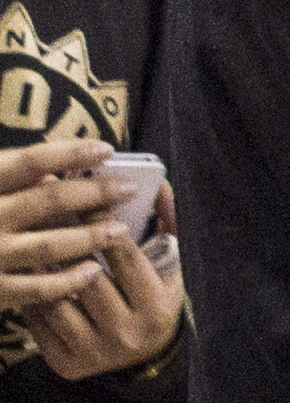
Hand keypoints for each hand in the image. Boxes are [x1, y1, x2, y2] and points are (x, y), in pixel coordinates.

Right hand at [0, 139, 131, 315]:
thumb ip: (2, 176)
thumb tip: (51, 170)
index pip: (31, 161)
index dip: (72, 152)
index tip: (106, 148)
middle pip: (50, 200)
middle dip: (95, 192)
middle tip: (127, 188)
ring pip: (51, 246)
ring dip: (91, 237)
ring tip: (120, 230)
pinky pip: (38, 290)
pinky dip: (69, 281)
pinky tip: (92, 271)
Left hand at [28, 181, 179, 381]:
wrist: (147, 353)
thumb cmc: (157, 298)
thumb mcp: (172, 265)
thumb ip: (168, 225)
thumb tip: (160, 186)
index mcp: (155, 307)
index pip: (126, 259)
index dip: (107, 228)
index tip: (92, 205)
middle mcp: (126, 334)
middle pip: (89, 280)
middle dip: (73, 245)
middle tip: (56, 218)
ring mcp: (94, 352)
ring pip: (59, 304)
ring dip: (48, 274)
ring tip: (42, 248)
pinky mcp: (68, 364)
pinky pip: (41, 326)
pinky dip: (35, 300)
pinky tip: (36, 281)